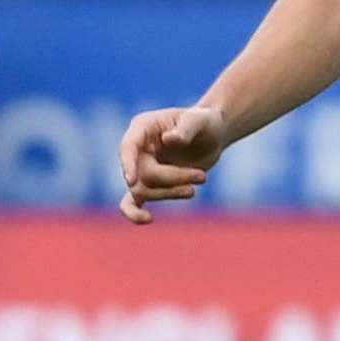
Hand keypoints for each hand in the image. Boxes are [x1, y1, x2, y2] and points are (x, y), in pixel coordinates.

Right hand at [117, 104, 226, 221]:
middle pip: (142, 174)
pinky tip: (147, 219)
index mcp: (143, 127)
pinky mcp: (149, 184)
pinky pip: (132, 202)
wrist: (212, 135)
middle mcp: (136, 148)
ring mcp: (140, 168)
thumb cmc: (205, 123)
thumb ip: (186, 129)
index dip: (127, 164)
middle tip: (202, 176)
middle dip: (173, 179)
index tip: (131, 180)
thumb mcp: (200, 121)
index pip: (128, 147)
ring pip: (143, 190)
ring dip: (172, 192)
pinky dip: (135, 213)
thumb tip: (169, 139)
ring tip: (201, 179)